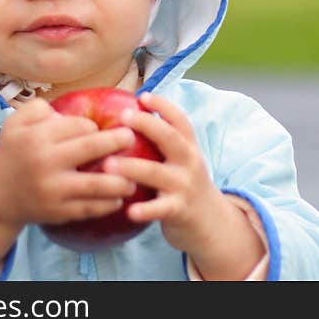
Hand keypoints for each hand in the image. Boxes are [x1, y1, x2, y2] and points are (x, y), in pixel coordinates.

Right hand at [0, 98, 137, 228]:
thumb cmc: (11, 154)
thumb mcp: (14, 123)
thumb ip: (37, 107)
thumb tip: (64, 107)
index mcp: (37, 137)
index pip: (78, 126)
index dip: (94, 126)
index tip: (101, 129)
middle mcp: (45, 162)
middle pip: (90, 148)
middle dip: (116, 141)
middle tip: (131, 137)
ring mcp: (52, 190)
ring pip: (95, 184)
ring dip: (120, 180)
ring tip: (135, 178)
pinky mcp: (57, 212)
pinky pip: (88, 208)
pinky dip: (107, 204)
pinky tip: (119, 200)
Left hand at [101, 92, 225, 255]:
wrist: (211, 222)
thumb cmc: (185, 185)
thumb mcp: (182, 160)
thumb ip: (163, 143)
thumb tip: (128, 117)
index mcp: (188, 146)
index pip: (179, 119)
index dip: (162, 105)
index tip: (142, 96)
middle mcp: (188, 161)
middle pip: (169, 137)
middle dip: (147, 124)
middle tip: (123, 117)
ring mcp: (184, 185)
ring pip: (156, 173)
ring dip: (131, 166)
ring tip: (107, 164)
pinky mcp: (180, 210)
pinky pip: (160, 209)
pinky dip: (145, 210)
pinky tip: (128, 210)